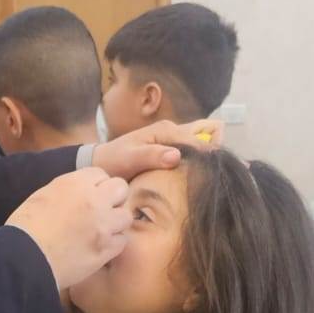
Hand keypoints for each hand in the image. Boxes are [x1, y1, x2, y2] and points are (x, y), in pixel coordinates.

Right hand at [6, 167, 130, 290]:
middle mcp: (94, 200)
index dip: (96, 185)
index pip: (100, 174)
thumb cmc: (25, 228)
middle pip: (120, 189)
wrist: (24, 258)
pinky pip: (121, 241)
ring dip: (116, 222)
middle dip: (113, 198)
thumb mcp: (42, 196)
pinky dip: (113, 244)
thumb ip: (66, 190)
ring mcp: (103, 225)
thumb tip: (76, 193)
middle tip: (102, 211)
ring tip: (101, 231)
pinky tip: (99, 247)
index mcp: (75, 183)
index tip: (90, 196)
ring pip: (125, 216)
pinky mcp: (106, 249)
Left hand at [92, 118, 223, 179]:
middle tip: (209, 177)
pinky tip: (193, 182)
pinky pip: (191, 156)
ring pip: (200, 147)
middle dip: (210, 155)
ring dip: (204, 161)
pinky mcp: (171, 153)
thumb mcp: (130, 158)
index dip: (206, 155)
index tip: (212, 173)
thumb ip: (152, 156)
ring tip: (204, 181)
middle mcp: (173, 132)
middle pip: (206, 137)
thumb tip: (176, 155)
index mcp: (166, 130)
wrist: (101, 164)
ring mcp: (174, 142)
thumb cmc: (114, 160)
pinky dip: (195, 166)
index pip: (197, 139)